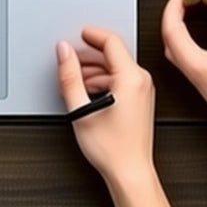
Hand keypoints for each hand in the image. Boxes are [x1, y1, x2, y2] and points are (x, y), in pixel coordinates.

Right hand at [56, 27, 154, 183]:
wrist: (130, 172)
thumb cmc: (112, 149)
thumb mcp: (81, 109)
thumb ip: (69, 76)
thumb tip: (64, 52)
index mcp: (131, 78)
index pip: (111, 41)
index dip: (91, 34)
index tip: (78, 34)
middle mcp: (141, 81)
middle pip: (113, 53)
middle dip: (88, 55)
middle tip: (69, 60)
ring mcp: (143, 90)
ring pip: (116, 67)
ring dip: (94, 69)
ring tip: (75, 81)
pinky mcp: (140, 99)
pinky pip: (121, 79)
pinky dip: (103, 80)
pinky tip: (87, 92)